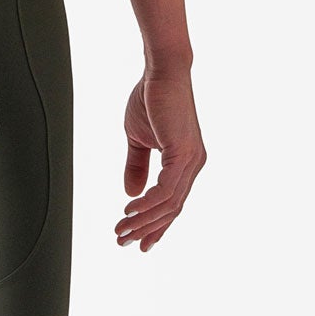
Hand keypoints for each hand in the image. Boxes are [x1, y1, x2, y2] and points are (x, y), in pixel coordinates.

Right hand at [117, 67, 205, 251]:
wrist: (161, 71)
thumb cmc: (151, 98)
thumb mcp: (138, 140)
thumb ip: (136, 166)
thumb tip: (131, 194)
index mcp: (186, 163)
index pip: (173, 203)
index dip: (156, 226)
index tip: (139, 244)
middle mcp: (193, 165)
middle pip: (171, 210)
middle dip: (146, 229)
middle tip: (122, 241)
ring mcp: (191, 160)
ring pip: (168, 205)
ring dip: (142, 221)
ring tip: (121, 230)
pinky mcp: (182, 153)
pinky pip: (166, 190)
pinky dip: (147, 204)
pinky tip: (130, 211)